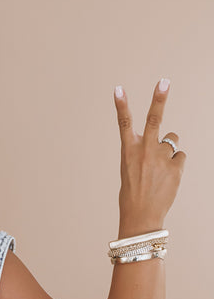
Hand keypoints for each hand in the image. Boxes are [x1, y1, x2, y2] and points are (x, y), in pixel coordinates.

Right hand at [114, 78, 184, 236]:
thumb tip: (168, 141)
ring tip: (160, 169)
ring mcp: (161, 158)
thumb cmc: (133, 194)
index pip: (124, 123)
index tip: (118, 88)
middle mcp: (145, 150)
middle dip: (159, 98)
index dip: (121, 104)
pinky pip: (180, 158)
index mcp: (128, 151)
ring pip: (172, 141)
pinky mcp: (176, 166)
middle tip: (164, 81)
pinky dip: (176, 166)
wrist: (141, 217)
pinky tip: (167, 178)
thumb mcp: (130, 170)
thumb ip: (144, 152)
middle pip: (154, 118)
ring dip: (169, 150)